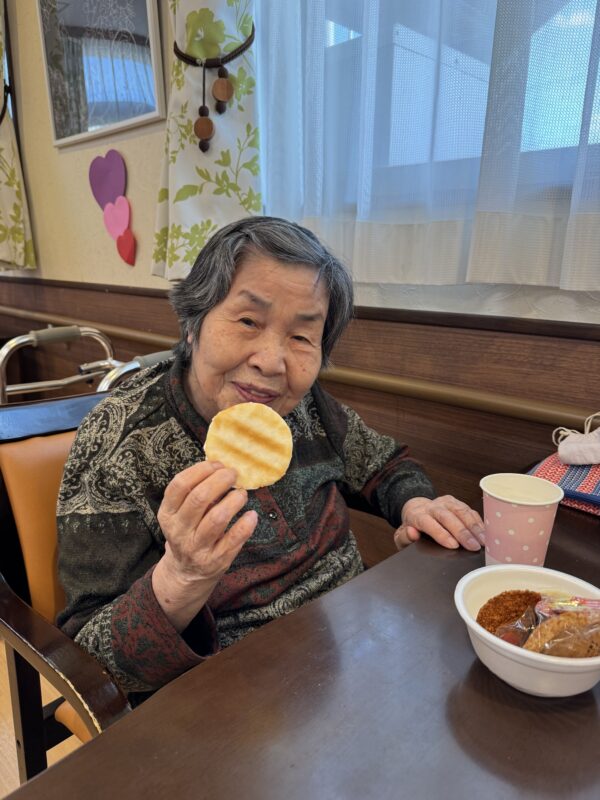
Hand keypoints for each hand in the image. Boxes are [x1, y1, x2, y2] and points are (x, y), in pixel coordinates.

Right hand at [153, 461, 257, 629]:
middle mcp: (179, 531)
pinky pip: (234, 539)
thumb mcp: (181, 514)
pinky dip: (245, 524)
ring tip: (241, 493)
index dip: (201, 470)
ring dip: (233, 500)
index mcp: (167, 514)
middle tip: (233, 474)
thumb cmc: (189, 532)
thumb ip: (196, 492)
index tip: (217, 464)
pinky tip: (251, 515)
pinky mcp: (216, 560)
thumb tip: (221, 467)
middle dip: (220, 481)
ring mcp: (197, 547)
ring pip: (217, 518)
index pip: (180, 485)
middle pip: (199, 498)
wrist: (187, 573)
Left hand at [394, 495, 484, 551]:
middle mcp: (433, 506)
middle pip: (448, 516)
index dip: (441, 533)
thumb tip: (412, 533)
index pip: (429, 522)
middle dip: (462, 532)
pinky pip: (470, 511)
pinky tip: (486, 533)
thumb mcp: (401, 536)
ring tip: (483, 541)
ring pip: (461, 511)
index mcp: (418, 514)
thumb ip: (404, 537)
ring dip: (474, 527)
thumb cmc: (412, 527)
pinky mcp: (458, 503)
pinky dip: (479, 522)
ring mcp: (447, 503)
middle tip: (473, 547)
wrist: (417, 509)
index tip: (453, 545)